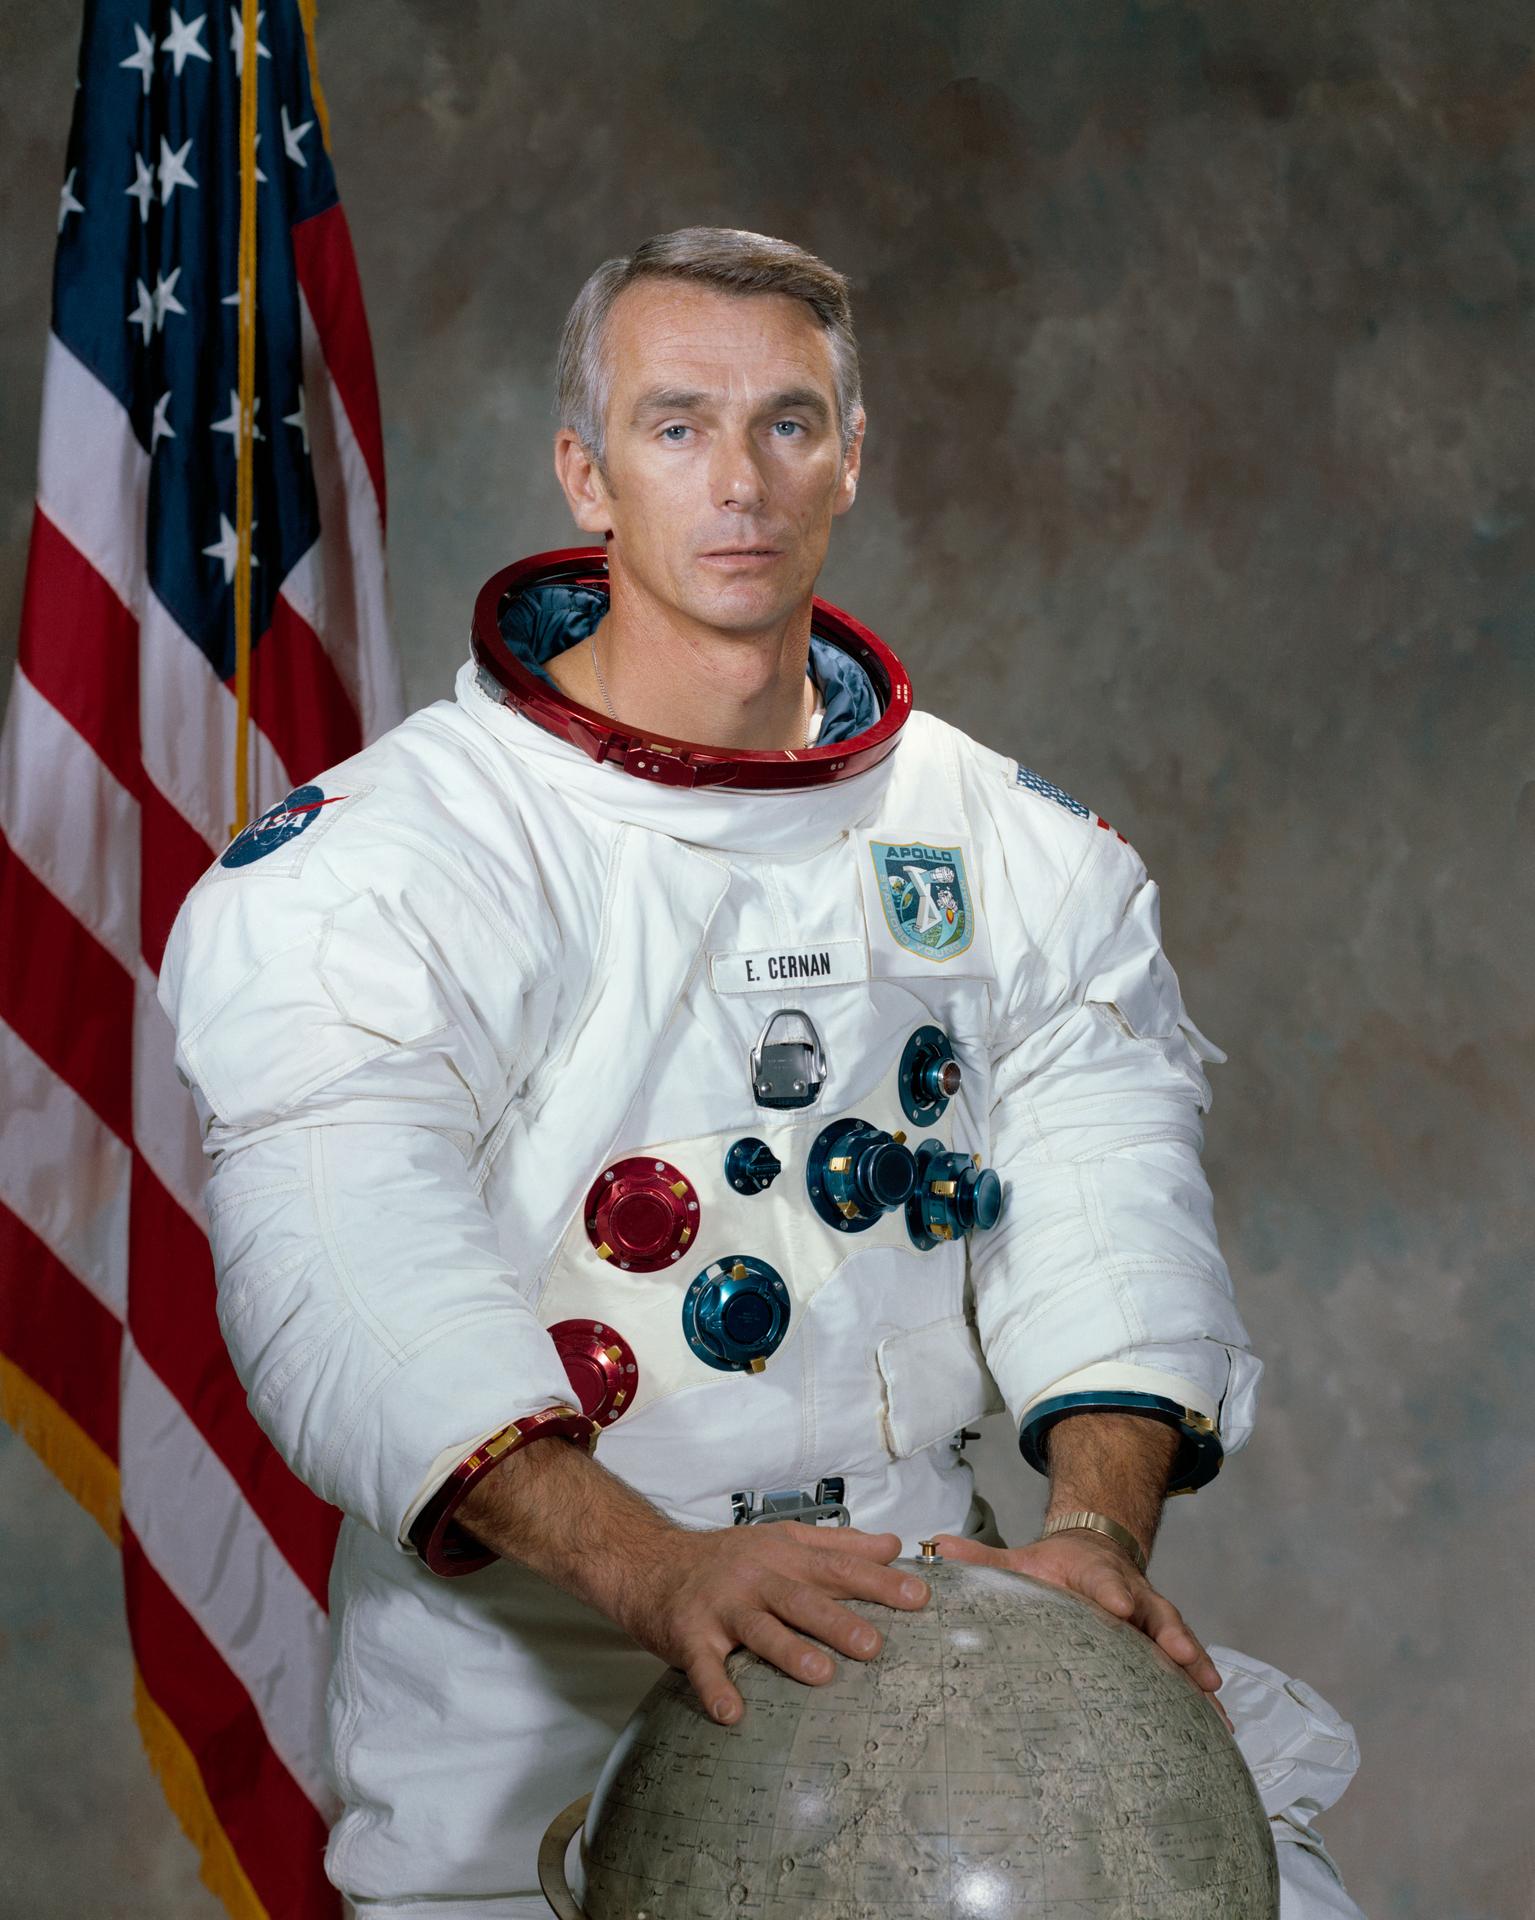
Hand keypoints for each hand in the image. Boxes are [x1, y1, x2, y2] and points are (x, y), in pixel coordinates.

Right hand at [615, 1519, 930, 1726]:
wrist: (648, 1561)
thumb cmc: (725, 1558)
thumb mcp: (782, 1540)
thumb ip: (838, 1544)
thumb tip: (894, 1545)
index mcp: (783, 1556)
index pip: (838, 1568)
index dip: (879, 1582)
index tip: (920, 1598)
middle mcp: (756, 1578)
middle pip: (802, 1599)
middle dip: (839, 1621)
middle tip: (875, 1646)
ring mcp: (722, 1607)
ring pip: (760, 1628)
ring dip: (788, 1652)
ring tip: (821, 1675)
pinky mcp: (688, 1635)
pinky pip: (703, 1665)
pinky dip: (716, 1687)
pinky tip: (732, 1713)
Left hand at [927, 1527, 1232, 1731]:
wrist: (1097, 1555)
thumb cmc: (1055, 1571)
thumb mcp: (1020, 1562)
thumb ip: (983, 1561)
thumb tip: (935, 1547)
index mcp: (1095, 1575)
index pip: (1104, 1581)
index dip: (1111, 1592)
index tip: (1117, 1607)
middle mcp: (1134, 1597)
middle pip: (1155, 1614)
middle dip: (1169, 1636)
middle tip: (1180, 1656)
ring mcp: (1155, 1622)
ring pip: (1180, 1643)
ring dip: (1195, 1668)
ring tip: (1212, 1695)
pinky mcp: (1167, 1648)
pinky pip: (1190, 1671)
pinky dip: (1206, 1697)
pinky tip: (1222, 1726)